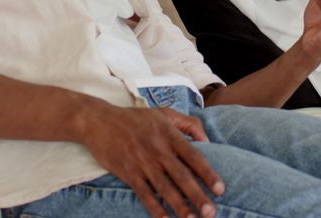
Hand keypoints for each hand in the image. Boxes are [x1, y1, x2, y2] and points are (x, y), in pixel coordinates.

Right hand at [81, 105, 224, 217]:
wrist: (99, 121)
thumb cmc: (135, 118)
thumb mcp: (163, 113)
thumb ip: (188, 124)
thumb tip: (207, 141)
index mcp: (169, 135)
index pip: (194, 156)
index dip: (208, 173)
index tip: (221, 189)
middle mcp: (158, 149)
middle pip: (181, 176)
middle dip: (198, 195)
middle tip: (211, 212)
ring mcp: (142, 162)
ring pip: (164, 187)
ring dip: (179, 205)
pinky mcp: (128, 172)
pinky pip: (144, 193)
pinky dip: (154, 208)